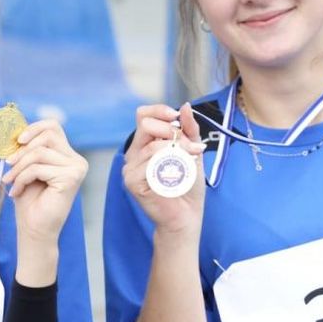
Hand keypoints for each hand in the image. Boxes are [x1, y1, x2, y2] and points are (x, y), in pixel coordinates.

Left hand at [1, 119, 88, 244]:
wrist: (34, 229)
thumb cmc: (29, 200)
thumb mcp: (26, 167)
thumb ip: (26, 148)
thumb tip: (15, 129)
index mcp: (68, 155)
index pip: (53, 126)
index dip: (33, 128)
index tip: (17, 141)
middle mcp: (77, 160)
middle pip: (47, 136)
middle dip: (22, 150)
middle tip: (8, 165)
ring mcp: (76, 169)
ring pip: (39, 152)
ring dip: (19, 167)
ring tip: (10, 181)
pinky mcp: (71, 178)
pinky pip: (38, 168)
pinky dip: (21, 178)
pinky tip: (16, 191)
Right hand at [122, 103, 206, 234]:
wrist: (187, 215)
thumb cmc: (187, 185)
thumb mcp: (192, 150)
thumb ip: (189, 129)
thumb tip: (185, 106)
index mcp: (145, 143)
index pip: (143, 115)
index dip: (159, 110)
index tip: (175, 116)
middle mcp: (134, 153)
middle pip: (145, 124)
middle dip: (172, 131)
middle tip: (190, 147)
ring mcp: (130, 167)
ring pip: (152, 145)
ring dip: (178, 151)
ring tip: (190, 162)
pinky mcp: (132, 181)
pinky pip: (150, 163)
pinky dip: (168, 166)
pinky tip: (176, 175)